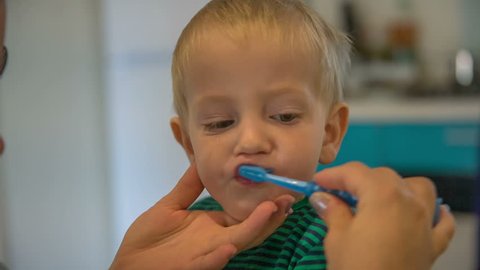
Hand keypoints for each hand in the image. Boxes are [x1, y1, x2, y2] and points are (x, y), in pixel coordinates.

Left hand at [110, 164, 293, 269]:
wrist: (129, 265)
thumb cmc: (148, 240)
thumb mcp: (170, 206)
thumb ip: (189, 186)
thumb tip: (202, 160)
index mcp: (212, 225)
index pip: (244, 214)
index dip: (262, 204)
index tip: (279, 188)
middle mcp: (216, 240)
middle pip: (250, 228)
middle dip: (270, 215)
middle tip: (288, 198)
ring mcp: (206, 254)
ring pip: (237, 243)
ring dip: (254, 229)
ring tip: (269, 211)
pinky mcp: (191, 267)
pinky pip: (208, 264)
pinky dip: (219, 258)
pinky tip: (229, 247)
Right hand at [309, 162, 454, 269]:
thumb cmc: (356, 268)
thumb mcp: (337, 238)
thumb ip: (332, 211)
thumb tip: (322, 197)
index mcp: (383, 195)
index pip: (355, 173)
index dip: (332, 175)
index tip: (317, 183)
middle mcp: (409, 201)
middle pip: (383, 176)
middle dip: (359, 180)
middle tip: (336, 194)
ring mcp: (425, 222)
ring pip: (417, 188)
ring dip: (397, 187)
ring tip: (377, 199)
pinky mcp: (433, 244)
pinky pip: (441, 220)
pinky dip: (433, 212)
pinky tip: (423, 214)